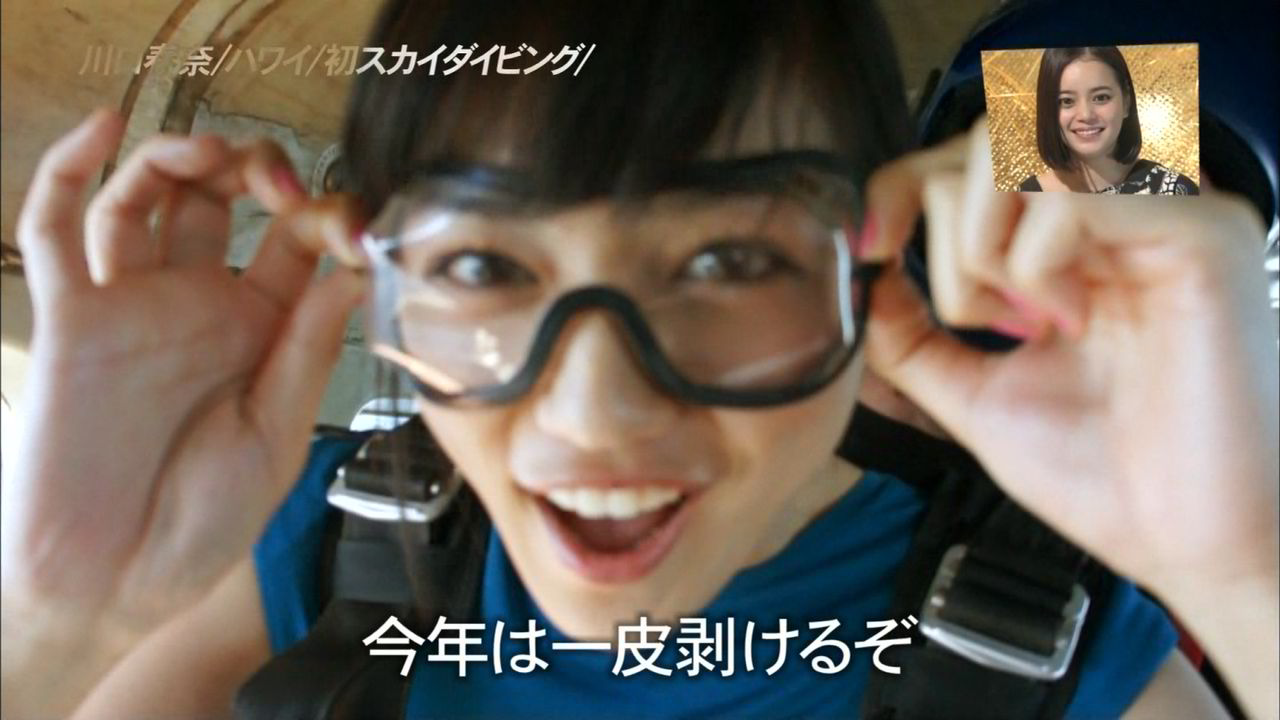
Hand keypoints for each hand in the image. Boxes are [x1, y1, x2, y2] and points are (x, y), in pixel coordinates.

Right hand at [1, 110, 366, 640]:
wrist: (116, 582)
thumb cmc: (201, 523)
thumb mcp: (277, 437)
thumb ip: (308, 349)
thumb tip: (354, 269)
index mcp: (260, 334)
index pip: (298, 245)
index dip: (328, 220)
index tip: (356, 225)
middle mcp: (197, 307)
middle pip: (223, 203)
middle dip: (257, 171)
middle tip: (280, 184)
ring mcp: (132, 306)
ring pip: (144, 199)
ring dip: (179, 157)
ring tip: (211, 152)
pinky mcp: (69, 317)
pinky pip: (55, 229)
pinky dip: (70, 170)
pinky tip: (107, 126)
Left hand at [862, 117, 1277, 600]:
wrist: (1186, 547)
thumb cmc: (1102, 479)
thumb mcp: (973, 397)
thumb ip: (911, 335)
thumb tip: (862, 274)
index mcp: (1078, 243)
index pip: (976, 157)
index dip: (902, 183)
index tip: (869, 248)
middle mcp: (1125, 212)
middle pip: (989, 136)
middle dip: (947, 231)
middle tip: (985, 319)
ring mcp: (1165, 213)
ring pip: (1021, 150)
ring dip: (984, 249)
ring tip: (1031, 321)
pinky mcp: (1201, 232)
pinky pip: (1072, 195)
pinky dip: (1035, 262)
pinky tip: (1071, 320)